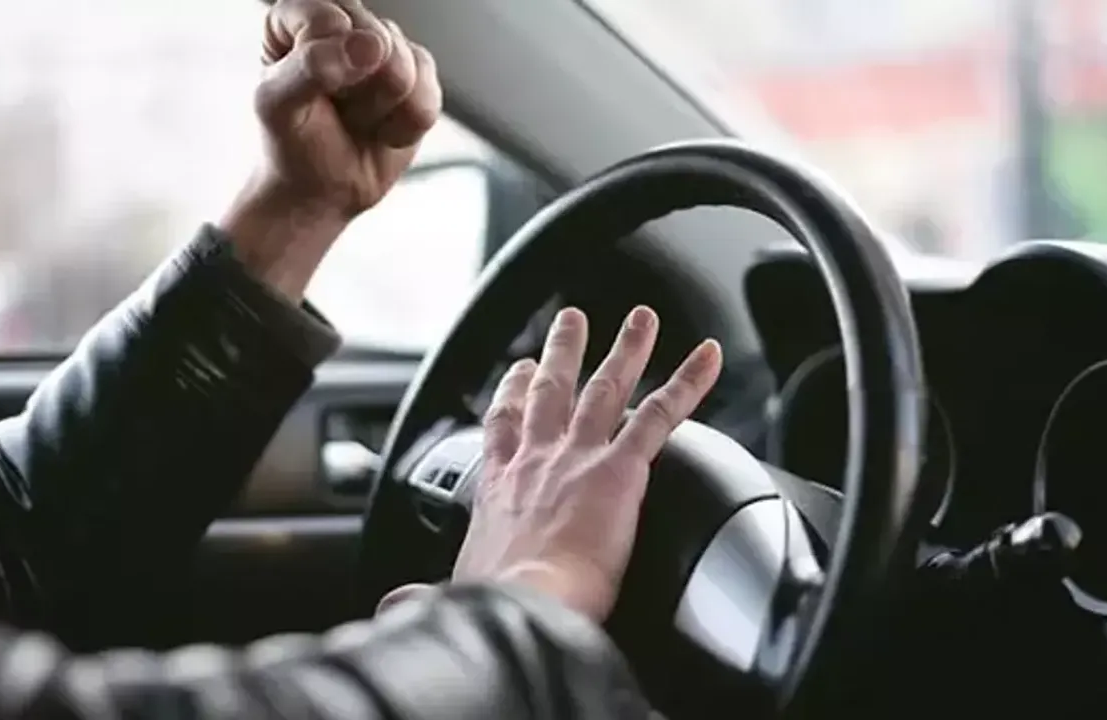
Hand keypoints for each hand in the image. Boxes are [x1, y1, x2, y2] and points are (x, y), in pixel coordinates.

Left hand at [221, 0, 441, 300]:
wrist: (321, 189)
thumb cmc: (291, 140)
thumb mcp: (276, 105)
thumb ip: (309, 67)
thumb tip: (366, 46)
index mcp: (297, 18)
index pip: (326, 15)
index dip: (325, 59)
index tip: (313, 89)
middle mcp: (346, 22)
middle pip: (374, 37)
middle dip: (356, 88)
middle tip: (335, 108)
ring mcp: (386, 49)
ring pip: (405, 66)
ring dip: (378, 110)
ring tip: (356, 120)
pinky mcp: (418, 78)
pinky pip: (428, 95)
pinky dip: (403, 126)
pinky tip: (381, 130)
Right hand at [452, 306, 722, 620]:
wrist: (523, 604)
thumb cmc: (492, 605)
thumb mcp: (450, 593)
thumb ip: (425, 595)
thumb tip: (397, 607)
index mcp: (499, 487)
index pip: (503, 428)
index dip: (511, 394)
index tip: (517, 371)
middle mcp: (536, 460)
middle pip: (551, 390)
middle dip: (562, 352)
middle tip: (572, 321)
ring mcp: (578, 457)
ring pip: (606, 388)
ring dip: (626, 349)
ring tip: (641, 319)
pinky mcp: (620, 469)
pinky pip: (660, 414)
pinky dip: (687, 382)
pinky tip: (709, 358)